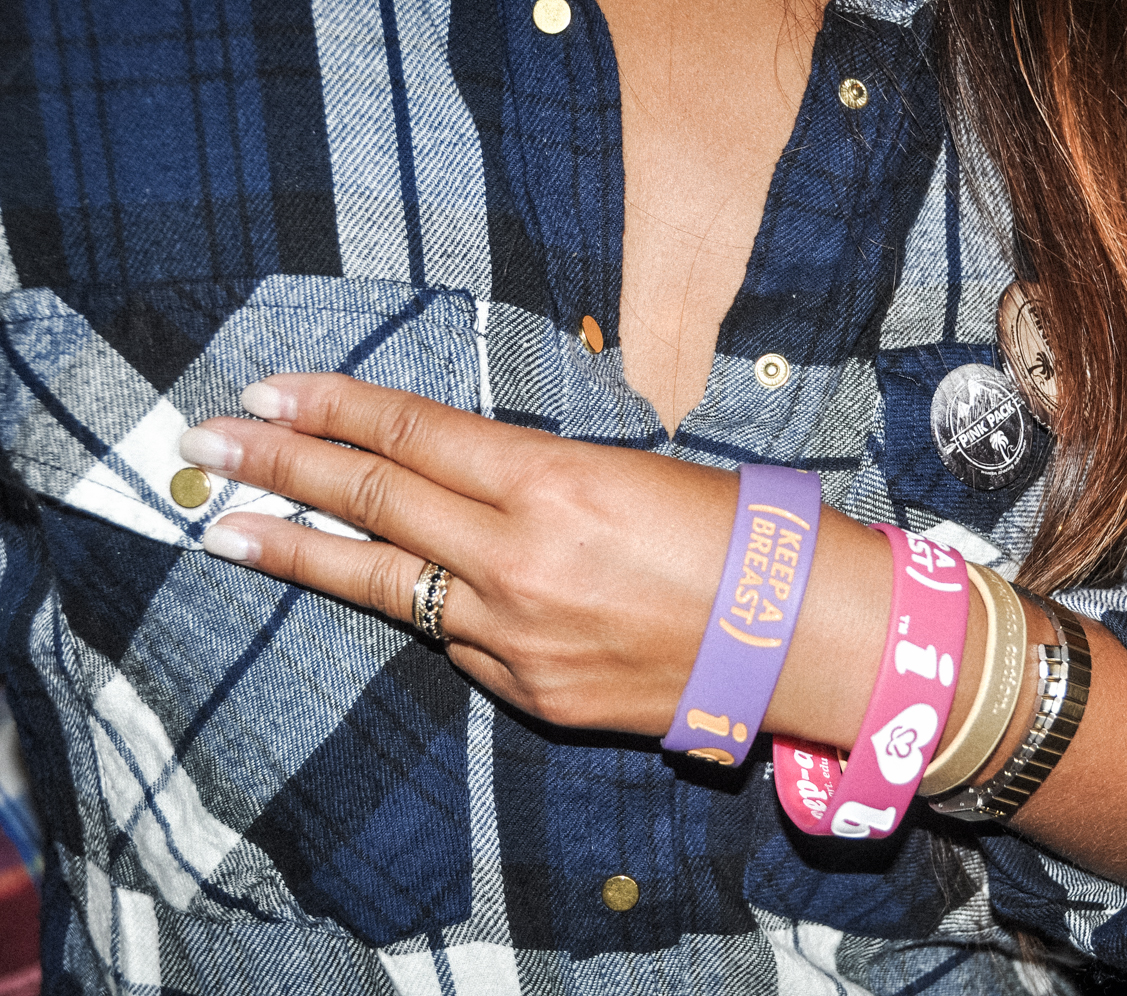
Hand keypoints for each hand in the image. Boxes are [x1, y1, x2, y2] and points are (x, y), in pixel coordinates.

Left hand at [180, 374, 890, 740]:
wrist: (806, 641)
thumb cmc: (742, 535)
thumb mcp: (634, 473)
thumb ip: (536, 479)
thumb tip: (461, 480)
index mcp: (558, 482)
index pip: (415, 434)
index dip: (335, 407)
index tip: (271, 389)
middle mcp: (523, 559)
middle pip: (376, 501)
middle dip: (281, 464)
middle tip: (209, 441)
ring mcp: (520, 636)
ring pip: (389, 585)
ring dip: (304, 551)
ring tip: (230, 528)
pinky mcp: (533, 694)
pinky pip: (459, 642)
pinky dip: (428, 610)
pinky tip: (397, 592)